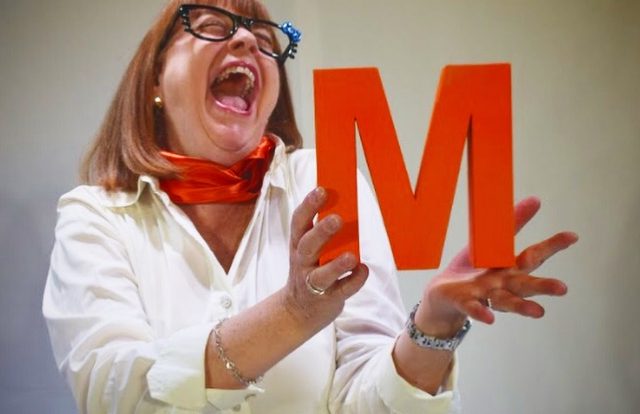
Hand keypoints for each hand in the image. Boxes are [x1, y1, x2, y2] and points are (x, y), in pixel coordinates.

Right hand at [282, 187, 368, 327]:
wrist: (298, 310)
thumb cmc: (309, 271)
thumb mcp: (309, 250)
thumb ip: (322, 231)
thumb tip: (343, 204)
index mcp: (298, 245)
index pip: (298, 222)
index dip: (308, 206)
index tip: (321, 190)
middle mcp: (302, 263)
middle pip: (308, 245)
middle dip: (321, 232)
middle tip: (337, 219)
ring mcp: (312, 283)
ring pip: (322, 274)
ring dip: (337, 265)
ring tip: (351, 256)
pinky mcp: (327, 299)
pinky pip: (342, 290)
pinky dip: (354, 281)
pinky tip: (363, 270)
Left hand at [417, 196, 577, 334]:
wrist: (444, 296)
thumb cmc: (472, 270)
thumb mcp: (491, 244)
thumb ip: (512, 224)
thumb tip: (536, 200)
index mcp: (509, 268)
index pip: (534, 256)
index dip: (553, 245)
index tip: (573, 235)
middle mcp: (503, 284)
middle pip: (525, 284)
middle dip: (543, 286)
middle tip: (563, 288)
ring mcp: (485, 295)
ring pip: (506, 301)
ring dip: (521, 306)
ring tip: (538, 312)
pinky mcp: (466, 302)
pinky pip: (474, 308)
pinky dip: (482, 313)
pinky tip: (490, 319)